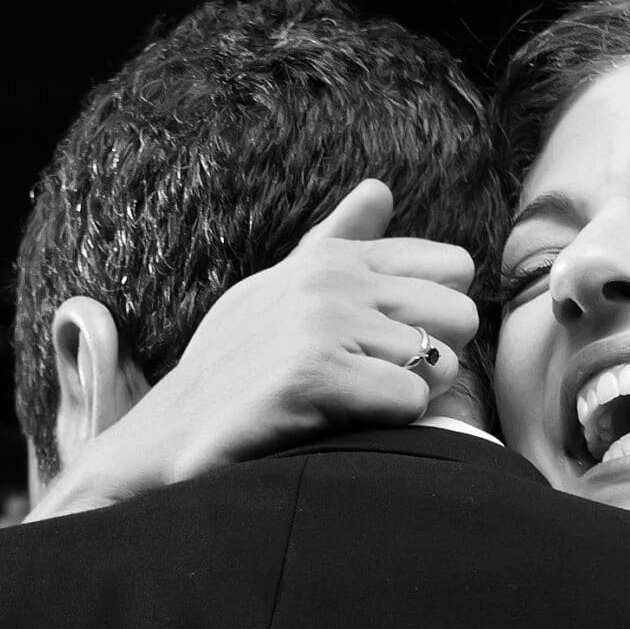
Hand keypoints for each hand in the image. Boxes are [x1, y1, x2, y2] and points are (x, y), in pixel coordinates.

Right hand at [32, 179, 478, 516]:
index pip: (452, 266)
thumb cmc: (233, 372)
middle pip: (459, 314)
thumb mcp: (280, 293)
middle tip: (373, 386)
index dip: (437, 318)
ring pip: (438, 363)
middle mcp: (329, 279)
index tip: (390, 347)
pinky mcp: (312, 372)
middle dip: (434, 360)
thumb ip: (337, 244)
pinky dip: (387, 424)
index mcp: (332, 259)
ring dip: (404, 398)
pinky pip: (409, 398)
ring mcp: (319, 322)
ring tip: (346, 408)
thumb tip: (379, 188)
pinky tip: (340, 427)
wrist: (170, 440)